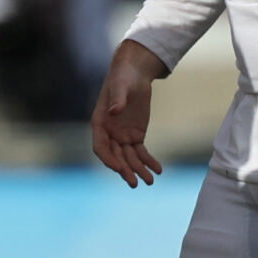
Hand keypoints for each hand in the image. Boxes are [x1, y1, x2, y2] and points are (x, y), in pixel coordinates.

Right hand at [91, 40, 168, 185]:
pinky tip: (158, 169)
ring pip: (130, 158)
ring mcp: (122, 137)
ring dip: (139, 170)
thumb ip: (117, 99)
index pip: (101, 147)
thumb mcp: (120, 86)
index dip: (108, 159)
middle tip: (134, 183)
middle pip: (116, 157)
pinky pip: (141, 152)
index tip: (118, 168)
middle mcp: (109, 134)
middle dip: (125, 170)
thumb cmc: (123, 77)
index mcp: (100, 124)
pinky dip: (149, 161)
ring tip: (150, 181)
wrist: (134, 74)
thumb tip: (113, 111)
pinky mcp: (136, 136)